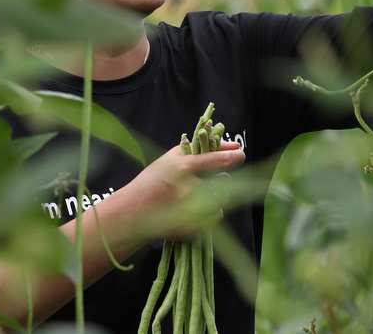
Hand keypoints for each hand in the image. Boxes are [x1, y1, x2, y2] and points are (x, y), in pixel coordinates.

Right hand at [120, 141, 244, 241]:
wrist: (132, 214)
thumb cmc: (151, 182)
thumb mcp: (169, 159)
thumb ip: (196, 149)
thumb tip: (229, 146)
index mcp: (182, 169)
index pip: (214, 160)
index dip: (231, 157)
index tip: (241, 154)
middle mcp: (189, 189)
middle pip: (222, 182)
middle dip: (222, 179)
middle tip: (215, 179)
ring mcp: (192, 211)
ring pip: (220, 200)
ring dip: (216, 196)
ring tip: (196, 196)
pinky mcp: (193, 227)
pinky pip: (215, 216)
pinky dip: (210, 212)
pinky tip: (194, 210)